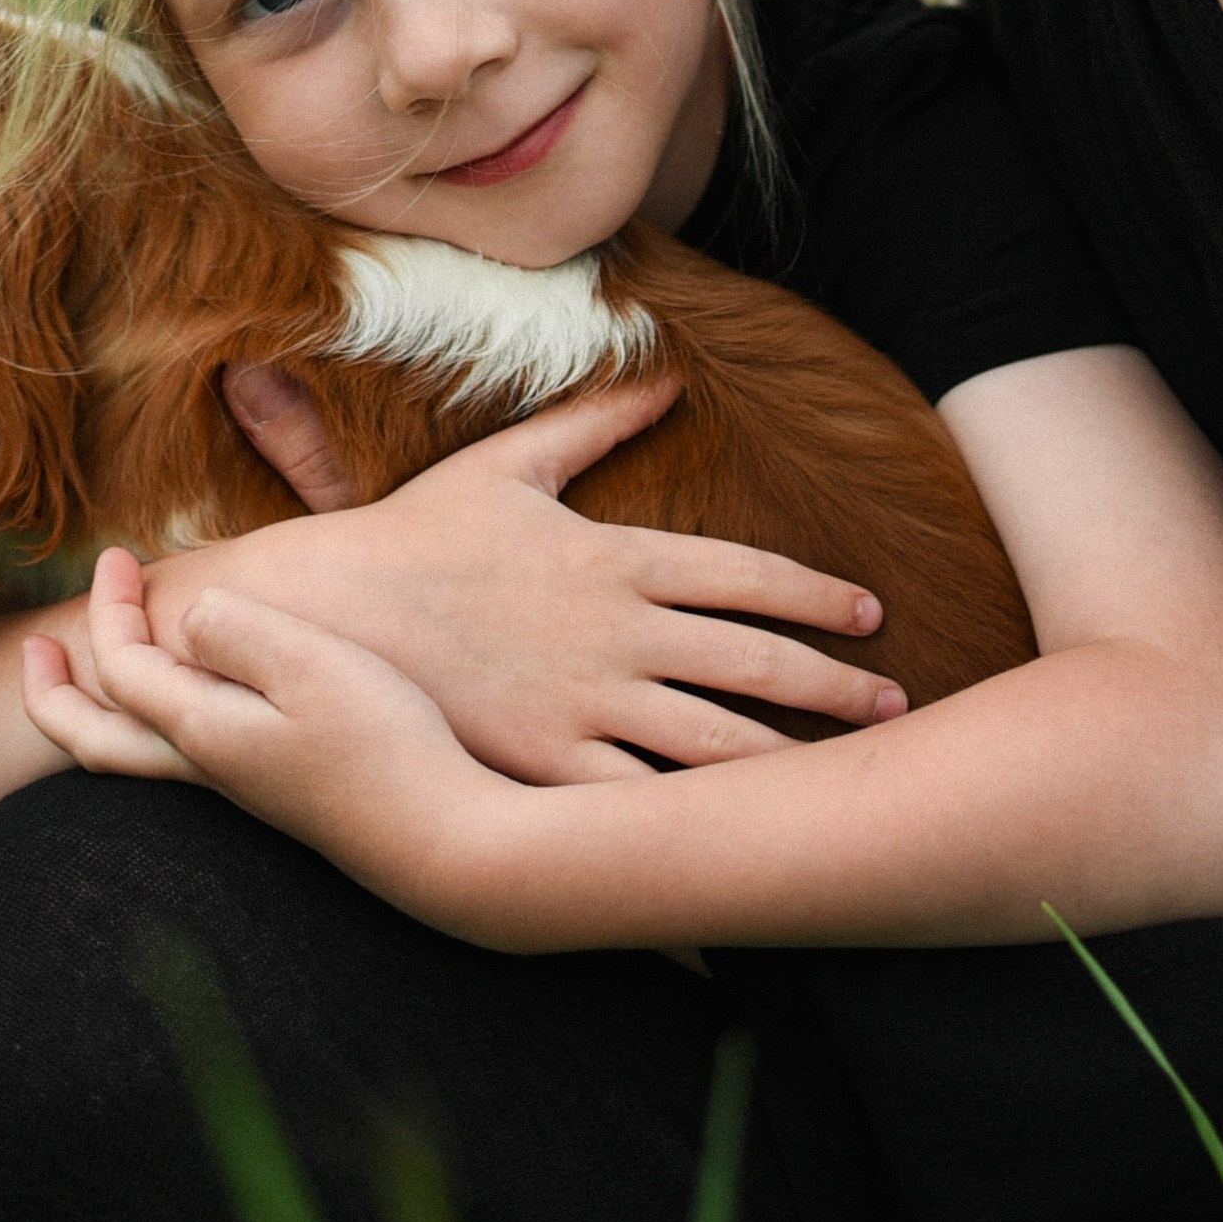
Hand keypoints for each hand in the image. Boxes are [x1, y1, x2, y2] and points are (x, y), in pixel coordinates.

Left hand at [24, 548, 493, 916]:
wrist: (448, 846)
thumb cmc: (386, 748)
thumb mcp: (311, 668)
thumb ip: (240, 632)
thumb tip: (187, 615)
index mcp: (202, 733)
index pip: (121, 668)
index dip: (106, 606)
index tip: (116, 552)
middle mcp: (209, 771)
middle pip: (95, 744)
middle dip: (52, 695)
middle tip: (34, 650)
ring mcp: (244, 792)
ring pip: (134, 760)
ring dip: (98, 715)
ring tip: (91, 679)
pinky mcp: (282, 799)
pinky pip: (180, 764)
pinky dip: (153, 728)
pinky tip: (192, 706)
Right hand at [174, 366, 904, 783]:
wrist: (327, 611)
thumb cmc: (416, 533)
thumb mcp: (508, 463)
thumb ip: (596, 420)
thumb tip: (666, 375)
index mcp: (614, 558)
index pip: (747, 574)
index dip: (818, 595)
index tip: (870, 614)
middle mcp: (614, 632)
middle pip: (755, 663)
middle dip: (835, 687)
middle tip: (896, 703)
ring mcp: (582, 702)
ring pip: (716, 741)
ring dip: (793, 759)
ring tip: (848, 778)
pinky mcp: (543, 762)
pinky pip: (638, 803)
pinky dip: (696, 827)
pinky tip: (743, 846)